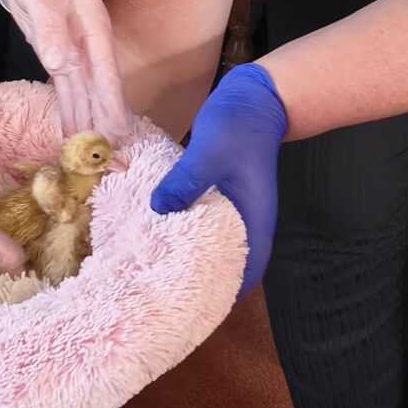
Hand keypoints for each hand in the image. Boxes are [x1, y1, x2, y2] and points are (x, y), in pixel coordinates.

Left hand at [0, 0, 130, 141]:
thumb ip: (49, 24)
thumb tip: (58, 61)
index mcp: (92, 26)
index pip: (104, 69)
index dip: (111, 100)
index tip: (118, 129)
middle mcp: (90, 44)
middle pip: (100, 89)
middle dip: (106, 122)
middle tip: (113, 156)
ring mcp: (78, 54)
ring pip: (86, 94)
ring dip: (90, 123)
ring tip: (95, 155)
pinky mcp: (63, 60)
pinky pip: (70, 91)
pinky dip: (72, 113)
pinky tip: (73, 135)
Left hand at [150, 62, 286, 291]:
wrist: (253, 98)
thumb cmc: (239, 126)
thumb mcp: (211, 152)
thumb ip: (187, 181)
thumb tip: (160, 209)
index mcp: (253, 220)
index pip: (247, 271)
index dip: (227, 293)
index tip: (196, 309)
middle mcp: (245, 221)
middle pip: (228, 263)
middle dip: (202, 280)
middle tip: (165, 294)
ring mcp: (232, 209)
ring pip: (212, 244)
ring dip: (189, 255)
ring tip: (154, 270)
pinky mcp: (216, 197)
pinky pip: (199, 223)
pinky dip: (181, 231)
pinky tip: (155, 233)